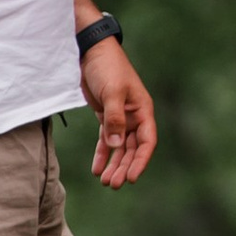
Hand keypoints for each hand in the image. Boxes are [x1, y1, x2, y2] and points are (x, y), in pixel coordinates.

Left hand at [82, 41, 155, 187]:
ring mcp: (119, 117)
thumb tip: (117, 145)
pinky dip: (102, 154)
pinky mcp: (105, 115)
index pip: (146, 141)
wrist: (90, 51)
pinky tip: (97, 168)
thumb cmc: (107, 67)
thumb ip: (114, 119)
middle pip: (132, 148)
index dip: (140, 161)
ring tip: (105, 182)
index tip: (131, 178)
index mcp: (142, 110)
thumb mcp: (112, 92)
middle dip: (124, 167)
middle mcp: (134, 116)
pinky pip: (106, 140)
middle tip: (113, 184)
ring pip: (119, 147)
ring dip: (113, 164)